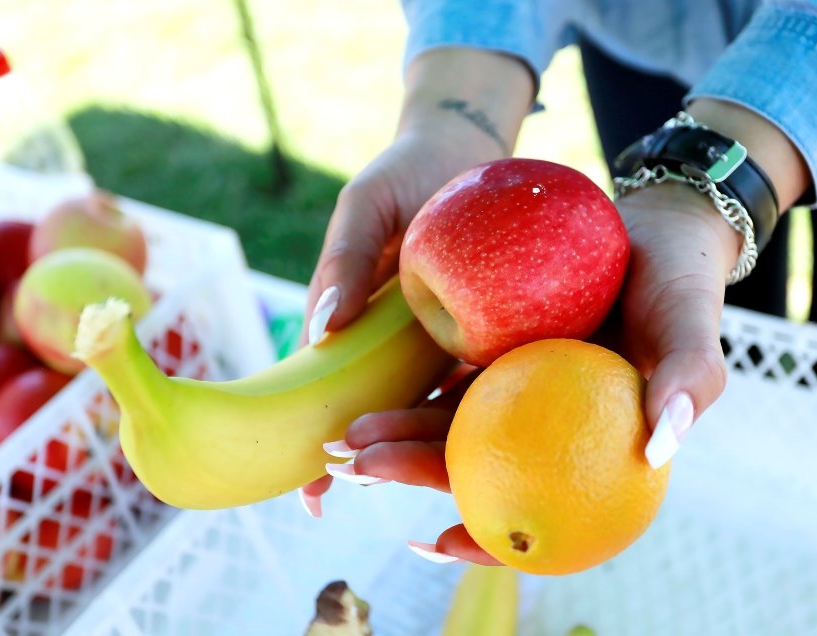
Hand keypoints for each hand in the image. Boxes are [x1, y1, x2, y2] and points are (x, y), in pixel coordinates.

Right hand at [299, 47, 533, 516]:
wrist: (466, 152)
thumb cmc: (404, 175)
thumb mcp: (366, 209)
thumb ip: (343, 262)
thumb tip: (319, 330)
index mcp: (354, 327)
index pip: (326, 393)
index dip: (313, 446)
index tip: (310, 498)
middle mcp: (395, 345)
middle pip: (383, 412)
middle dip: (376, 455)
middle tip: (371, 487)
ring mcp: (441, 341)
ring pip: (435, 404)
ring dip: (428, 444)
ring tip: (434, 490)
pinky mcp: (487, 328)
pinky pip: (485, 371)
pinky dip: (488, 403)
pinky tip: (506, 442)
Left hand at [310, 183, 742, 563]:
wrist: (657, 227)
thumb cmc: (683, 287)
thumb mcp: (695, 331)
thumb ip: (687, 385)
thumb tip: (658, 451)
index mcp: (584, 444)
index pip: (535, 508)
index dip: (486, 537)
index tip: (435, 542)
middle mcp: (542, 423)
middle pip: (470, 461)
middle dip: (408, 471)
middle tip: (354, 466)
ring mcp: (514, 384)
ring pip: (445, 417)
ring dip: (392, 429)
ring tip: (343, 431)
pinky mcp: (492, 343)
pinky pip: (444, 367)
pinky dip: (406, 379)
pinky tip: (362, 381)